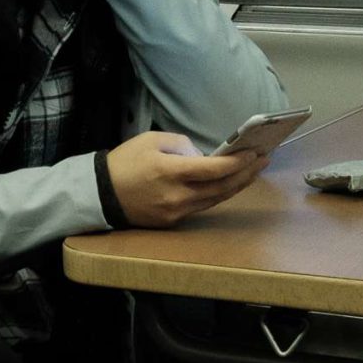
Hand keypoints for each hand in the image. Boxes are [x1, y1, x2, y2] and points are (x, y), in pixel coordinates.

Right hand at [106, 130, 260, 227]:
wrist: (100, 194)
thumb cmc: (124, 162)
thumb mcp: (150, 140)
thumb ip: (181, 145)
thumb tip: (202, 156)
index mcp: (170, 172)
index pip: (214, 170)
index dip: (237, 162)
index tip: (253, 153)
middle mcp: (177, 196)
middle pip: (222, 188)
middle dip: (246, 173)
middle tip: (263, 160)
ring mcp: (176, 212)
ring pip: (216, 199)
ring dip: (237, 185)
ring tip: (253, 171)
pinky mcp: (173, 221)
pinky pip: (202, 206)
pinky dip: (219, 194)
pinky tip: (229, 183)